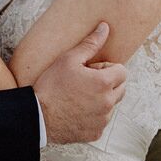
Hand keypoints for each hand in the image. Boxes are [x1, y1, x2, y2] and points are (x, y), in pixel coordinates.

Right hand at [33, 22, 125, 144]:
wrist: (38, 116)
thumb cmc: (51, 86)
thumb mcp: (69, 59)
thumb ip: (91, 43)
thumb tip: (105, 28)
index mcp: (104, 83)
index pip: (122, 71)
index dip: (107, 68)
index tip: (91, 70)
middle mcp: (108, 103)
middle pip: (121, 88)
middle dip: (108, 83)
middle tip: (85, 82)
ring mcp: (102, 120)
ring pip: (111, 105)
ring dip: (101, 99)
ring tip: (79, 97)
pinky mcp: (96, 133)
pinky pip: (102, 120)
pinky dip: (94, 115)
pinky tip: (77, 110)